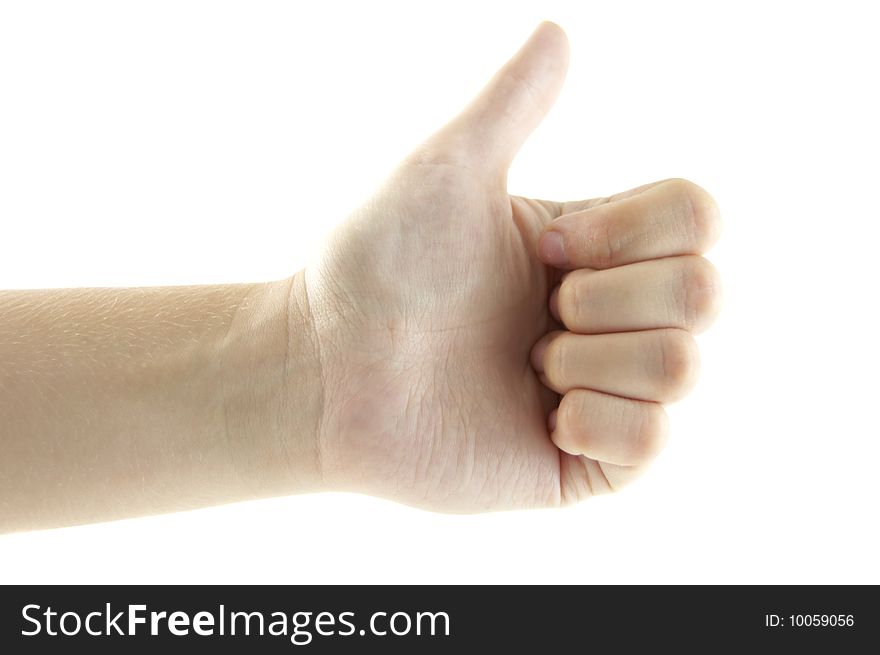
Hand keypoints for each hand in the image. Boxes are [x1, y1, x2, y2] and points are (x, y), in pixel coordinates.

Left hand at [303, 22, 721, 510]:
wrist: (327, 373)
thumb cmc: (377, 267)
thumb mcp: (449, 169)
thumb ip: (511, 102)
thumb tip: (557, 29)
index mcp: (595, 247)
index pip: (698, 219)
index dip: (632, 231)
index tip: (548, 246)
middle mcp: (613, 316)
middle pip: (705, 294)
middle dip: (607, 300)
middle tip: (531, 316)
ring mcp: (607, 390)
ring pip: (684, 367)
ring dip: (591, 360)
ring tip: (523, 365)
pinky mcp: (591, 461)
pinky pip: (655, 440)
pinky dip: (594, 423)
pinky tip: (538, 417)